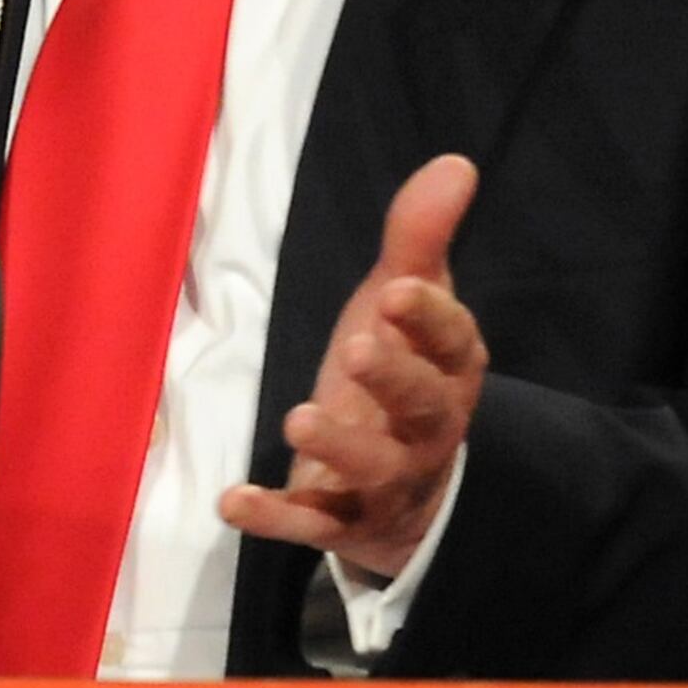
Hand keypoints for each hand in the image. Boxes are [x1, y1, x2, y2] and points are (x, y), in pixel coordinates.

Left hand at [220, 154, 485, 581]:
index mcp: (451, 371)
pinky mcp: (345, 523)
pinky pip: (314, 524)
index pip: (455, 344)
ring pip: (375, 471)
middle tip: (354, 347)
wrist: (403, 489)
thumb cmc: (399, 376)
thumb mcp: (405, 305)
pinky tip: (232, 500)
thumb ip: (419, 240)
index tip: (396, 290)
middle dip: (392, 377)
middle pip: (423, 407)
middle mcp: (430, 430)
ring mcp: (388, 482)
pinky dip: (275, 516)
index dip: (429, 319)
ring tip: (297, 417)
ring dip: (338, 445)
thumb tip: (455, 163)